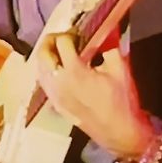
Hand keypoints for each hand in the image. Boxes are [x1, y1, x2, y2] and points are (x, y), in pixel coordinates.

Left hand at [36, 33, 153, 156]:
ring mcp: (54, 95)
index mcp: (74, 72)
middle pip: (43, 53)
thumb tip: (105, 29)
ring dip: (48, 56)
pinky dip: (48, 71)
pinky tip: (60, 70)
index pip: (62, 42)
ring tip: (62, 52)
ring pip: (39, 68)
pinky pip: (44, 82)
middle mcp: (58, 83)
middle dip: (51, 41)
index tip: (80, 33)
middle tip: (65, 38)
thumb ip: (109, 45)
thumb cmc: (122, 101)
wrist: (119, 133)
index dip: (70, 33)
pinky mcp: (55, 104)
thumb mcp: (120, 69)